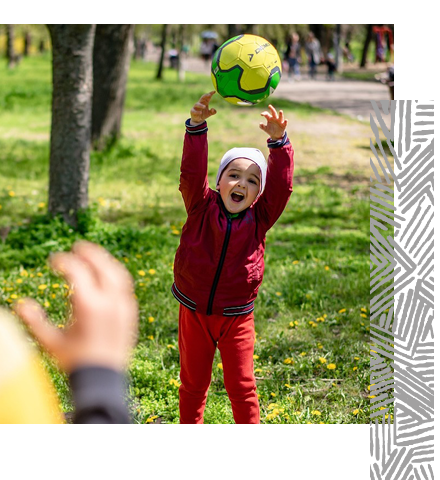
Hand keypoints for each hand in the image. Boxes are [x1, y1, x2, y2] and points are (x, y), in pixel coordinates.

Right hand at [14, 241, 138, 372]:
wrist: (104, 378)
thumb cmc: (75, 361)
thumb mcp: (51, 342)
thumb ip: (35, 321)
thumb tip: (19, 302)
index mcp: (89, 306)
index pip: (77, 271)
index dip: (63, 261)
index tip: (53, 260)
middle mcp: (110, 302)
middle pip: (102, 265)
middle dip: (89, 252)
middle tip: (77, 247)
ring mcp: (123, 305)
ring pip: (118, 273)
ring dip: (105, 260)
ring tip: (93, 255)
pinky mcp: (130, 311)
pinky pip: (125, 285)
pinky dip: (115, 274)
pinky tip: (106, 274)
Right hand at [190, 91, 216, 124]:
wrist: (197, 120)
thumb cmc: (203, 114)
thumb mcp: (209, 113)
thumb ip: (212, 112)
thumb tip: (213, 109)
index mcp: (205, 103)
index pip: (207, 97)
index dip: (210, 94)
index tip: (214, 91)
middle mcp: (200, 103)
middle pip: (202, 98)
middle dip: (206, 96)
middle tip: (209, 95)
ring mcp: (195, 107)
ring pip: (197, 104)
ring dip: (201, 105)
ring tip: (204, 107)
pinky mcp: (192, 111)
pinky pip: (194, 111)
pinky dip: (197, 112)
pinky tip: (200, 113)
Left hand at [259, 104, 287, 139]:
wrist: (276, 135)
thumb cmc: (270, 130)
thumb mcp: (265, 129)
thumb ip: (262, 127)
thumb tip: (260, 123)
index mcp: (270, 118)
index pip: (267, 114)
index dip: (264, 113)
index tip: (261, 114)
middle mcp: (275, 118)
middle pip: (274, 113)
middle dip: (272, 109)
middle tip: (269, 106)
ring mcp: (279, 121)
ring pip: (280, 117)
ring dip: (280, 114)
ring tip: (280, 111)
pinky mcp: (283, 125)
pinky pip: (285, 123)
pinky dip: (285, 121)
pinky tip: (286, 120)